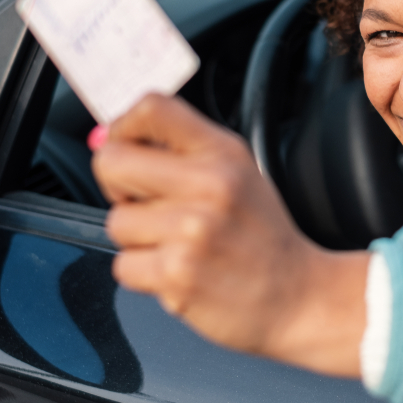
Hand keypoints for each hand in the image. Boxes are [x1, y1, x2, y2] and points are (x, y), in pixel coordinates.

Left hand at [91, 94, 368, 375]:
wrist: (296, 295)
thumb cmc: (261, 235)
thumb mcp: (238, 173)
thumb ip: (182, 152)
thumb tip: (107, 139)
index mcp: (222, 152)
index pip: (152, 108)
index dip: (123, 125)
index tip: (124, 145)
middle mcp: (210, 185)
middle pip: (112, 161)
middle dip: (116, 185)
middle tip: (144, 202)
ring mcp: (193, 231)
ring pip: (116, 222)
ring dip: (137, 239)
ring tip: (176, 245)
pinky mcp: (178, 275)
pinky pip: (124, 266)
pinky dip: (144, 274)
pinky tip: (178, 271)